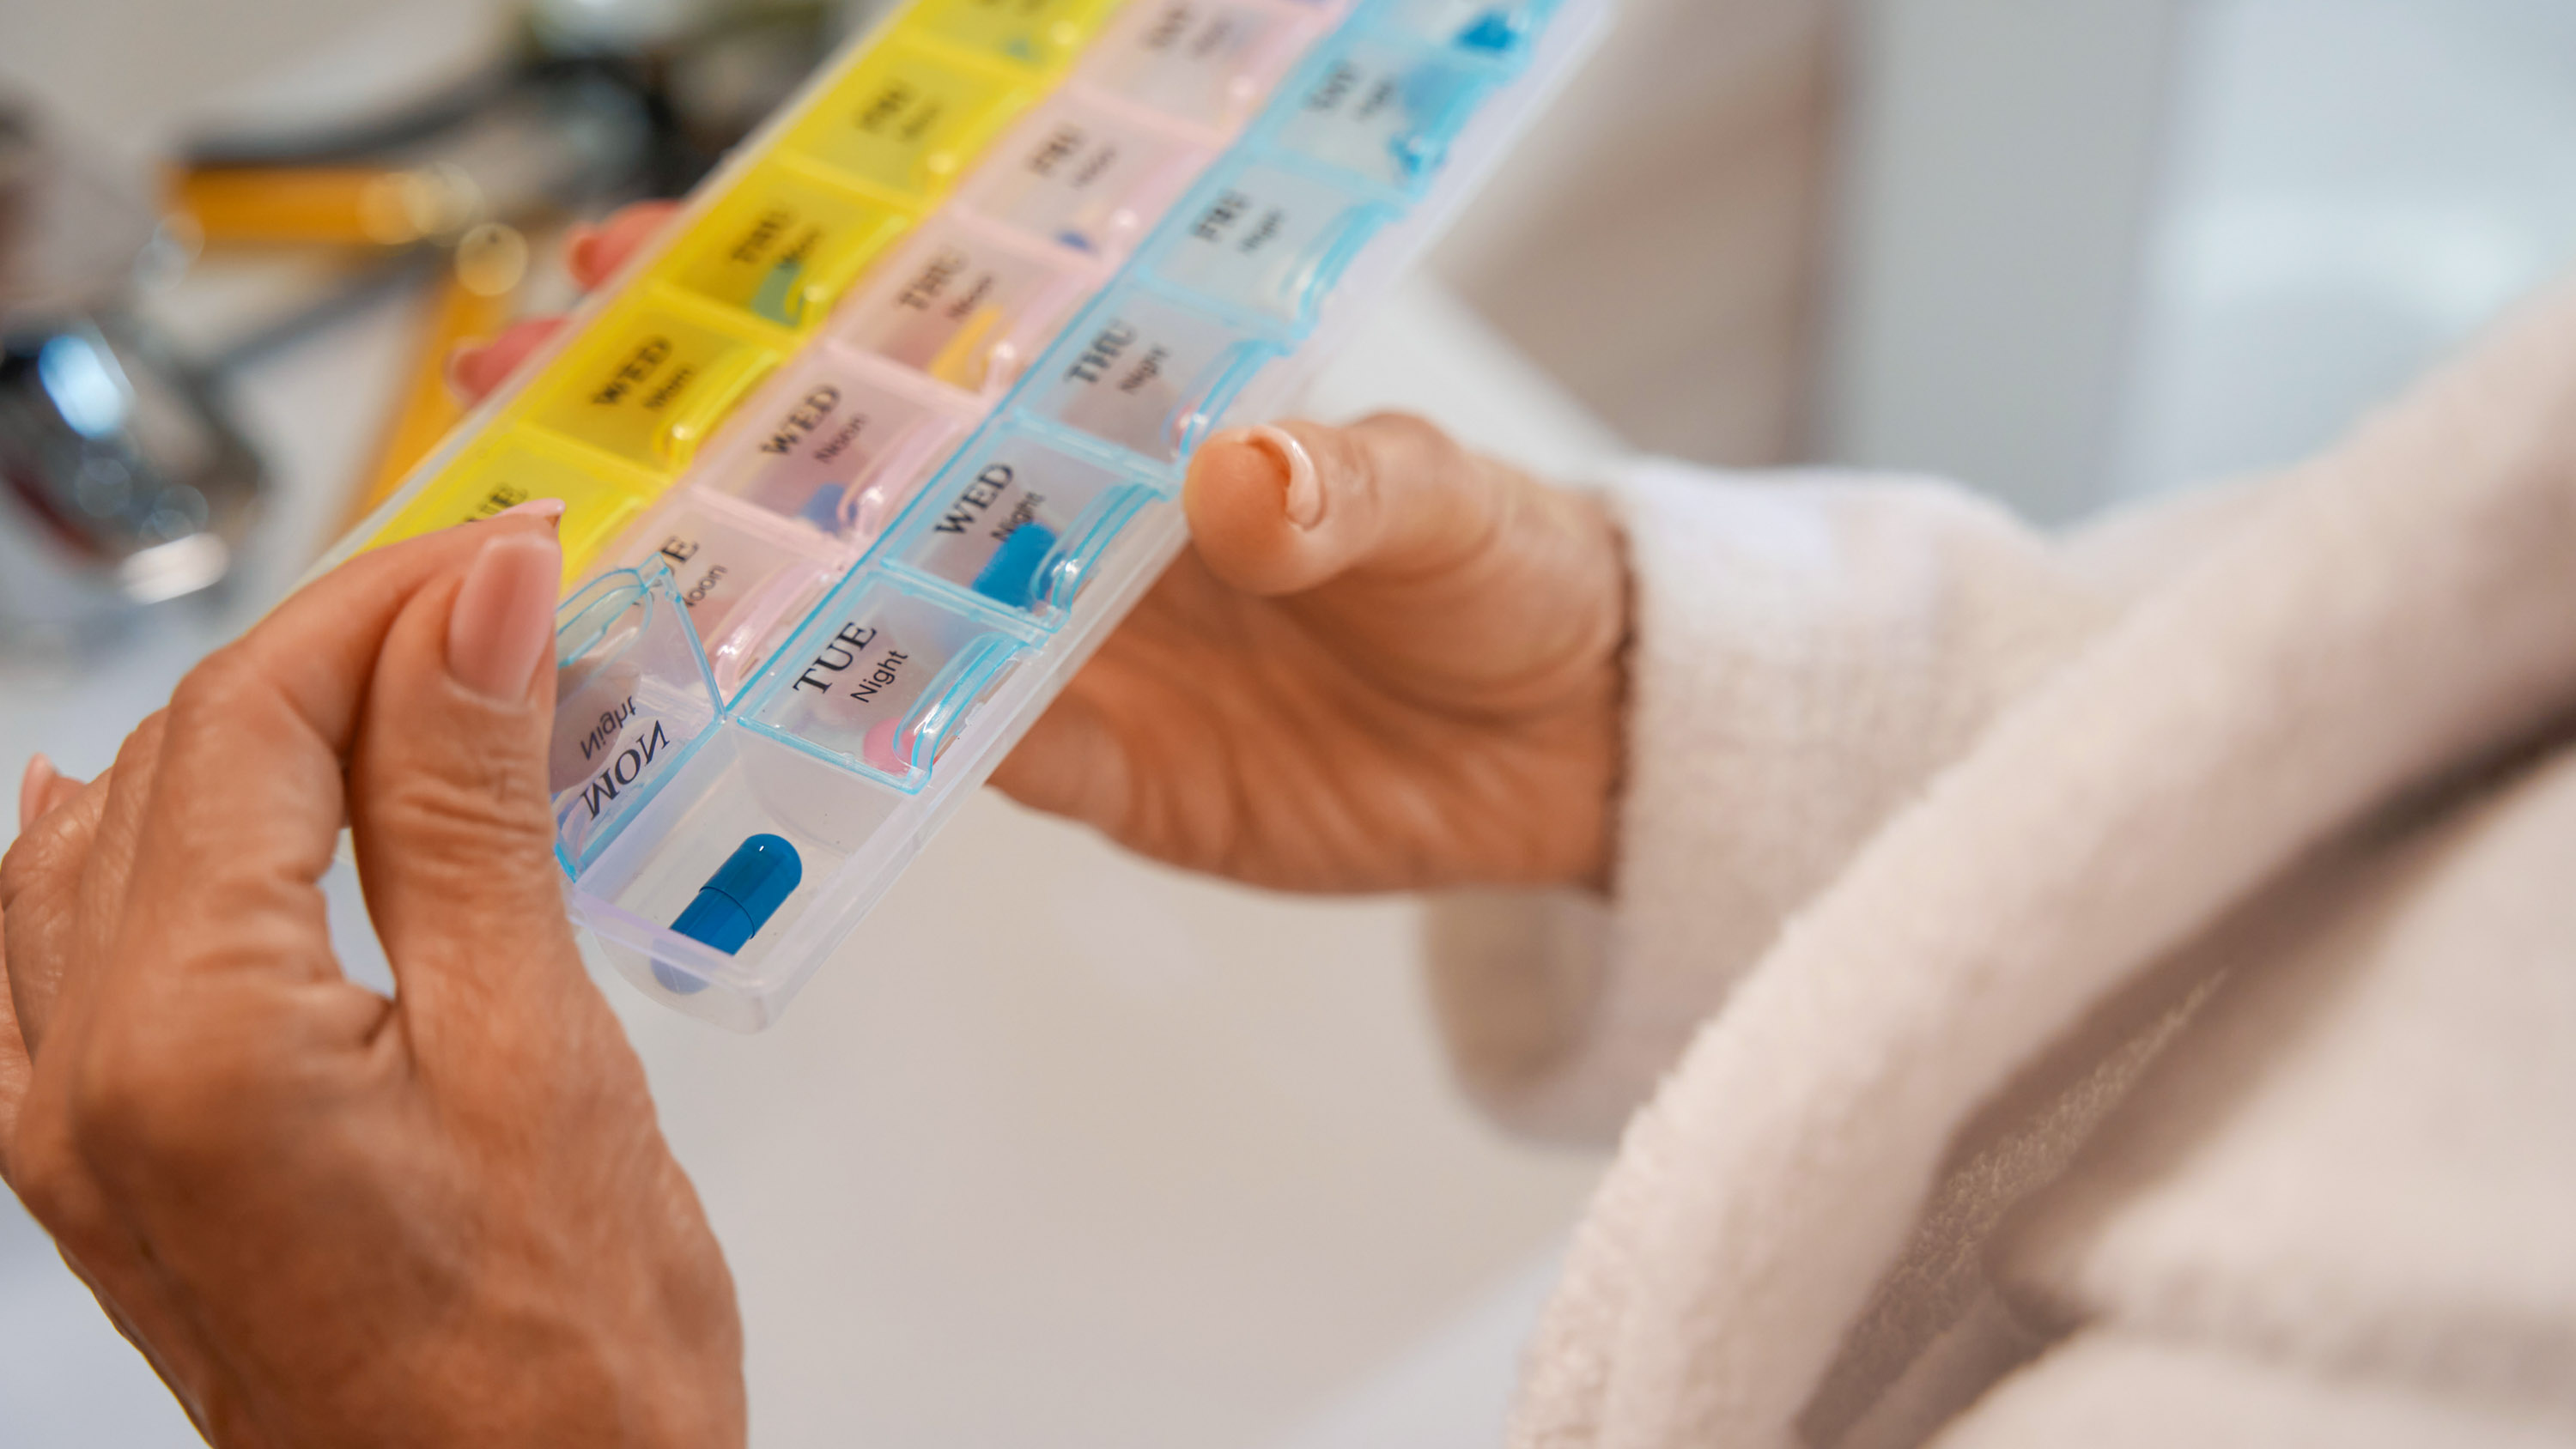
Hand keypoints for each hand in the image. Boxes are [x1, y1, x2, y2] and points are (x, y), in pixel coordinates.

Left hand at [0, 516, 743, 1445]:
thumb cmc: (557, 1364)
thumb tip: (480, 607)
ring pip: (118, 834)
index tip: (512, 548)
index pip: (254, 715)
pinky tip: (140, 801)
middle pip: (179, 759)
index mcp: (187, 1035)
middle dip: (340, 649)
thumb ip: (472, 809)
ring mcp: (72, 1127)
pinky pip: (56, 948)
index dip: (387, 598)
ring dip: (262, 732)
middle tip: (498, 599)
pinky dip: (127, 841)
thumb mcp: (540, 1053)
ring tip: (411, 681)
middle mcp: (82, 1072)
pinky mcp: (103, 1166)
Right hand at [456, 207, 1629, 893]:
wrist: (1570, 743)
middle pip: (859, 473)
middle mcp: (1071, 524)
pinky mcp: (1098, 771)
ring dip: (741, 596)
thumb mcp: (1440, 502)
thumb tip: (1245, 478)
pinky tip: (747, 734)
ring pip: (868, 616)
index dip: (797, 298)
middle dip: (701, 438)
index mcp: (1133, 412)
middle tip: (541, 405)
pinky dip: (863, 755)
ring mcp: (1068, 649)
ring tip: (587, 566)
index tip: (649, 256)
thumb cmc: (1511, 570)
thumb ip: (1343, 486)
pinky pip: (956, 761)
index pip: (945, 340)